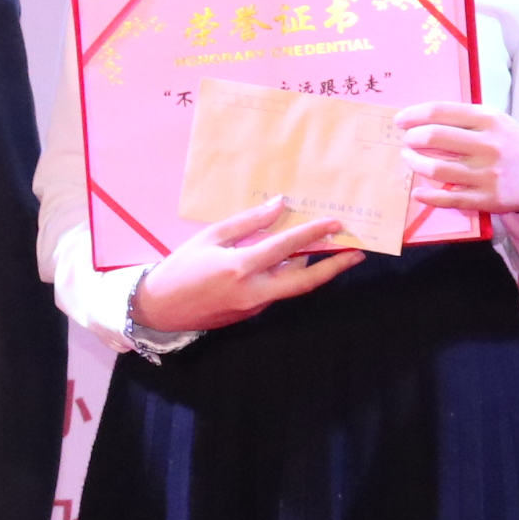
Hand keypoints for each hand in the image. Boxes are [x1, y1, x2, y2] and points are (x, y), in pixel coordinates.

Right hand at [130, 197, 365, 331]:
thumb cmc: (183, 266)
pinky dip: (290, 275)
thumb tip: (279, 205)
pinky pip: (278, 291)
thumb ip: (248, 222)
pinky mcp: (252, 314)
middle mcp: (253, 292)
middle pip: (304, 282)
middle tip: (357, 253)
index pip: (285, 248)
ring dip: (313, 269)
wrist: (161, 309)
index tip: (335, 223)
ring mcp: (254, 307)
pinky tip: (297, 260)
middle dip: (334, 267)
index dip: (313, 234)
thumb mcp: (211, 237)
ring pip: (292, 287)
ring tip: (333, 250)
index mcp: (240, 268)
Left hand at [395, 101, 518, 212]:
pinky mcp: (487, 199)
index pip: (440, 112)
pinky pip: (449, 198)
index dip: (414, 114)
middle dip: (412, 138)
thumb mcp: (497, 121)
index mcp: (489, 119)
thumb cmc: (515, 144)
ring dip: (415, 163)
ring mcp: (487, 174)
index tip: (400, 121)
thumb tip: (422, 121)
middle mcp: (488, 145)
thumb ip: (465, 119)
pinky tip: (418, 191)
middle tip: (406, 141)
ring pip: (437, 169)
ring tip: (410, 159)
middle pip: (434, 137)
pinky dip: (428, 196)